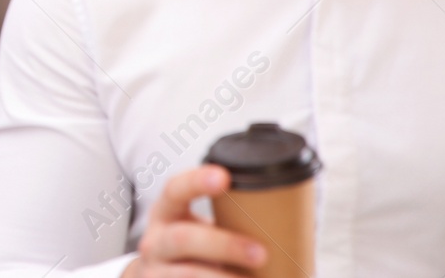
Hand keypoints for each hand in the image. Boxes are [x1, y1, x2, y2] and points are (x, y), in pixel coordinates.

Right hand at [127, 166, 264, 276]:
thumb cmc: (195, 248)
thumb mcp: (196, 228)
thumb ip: (225, 220)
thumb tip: (288, 212)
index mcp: (166, 213)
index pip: (174, 190)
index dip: (196, 182)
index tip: (225, 178)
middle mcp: (156, 241)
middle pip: (184, 239)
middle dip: (225, 246)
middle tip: (261, 254)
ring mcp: (157, 271)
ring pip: (190, 273)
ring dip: (225, 277)